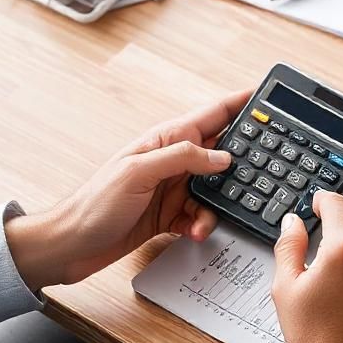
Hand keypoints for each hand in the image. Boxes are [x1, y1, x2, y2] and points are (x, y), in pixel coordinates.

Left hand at [5, 90, 251, 291]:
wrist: (71, 245)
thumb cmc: (94, 205)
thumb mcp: (139, 172)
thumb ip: (183, 157)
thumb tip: (222, 155)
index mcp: (166, 139)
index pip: (214, 114)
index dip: (243, 104)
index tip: (271, 97)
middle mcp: (173, 160)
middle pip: (222, 153)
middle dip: (242, 165)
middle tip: (258, 175)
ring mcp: (172, 187)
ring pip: (216, 190)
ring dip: (216, 206)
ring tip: (203, 219)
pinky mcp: (170, 214)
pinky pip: (201, 215)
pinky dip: (201, 225)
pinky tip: (191, 231)